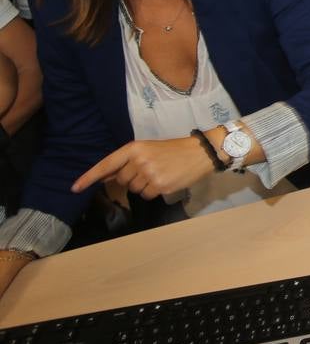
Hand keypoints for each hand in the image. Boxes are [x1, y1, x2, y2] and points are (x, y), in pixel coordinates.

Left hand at [72, 136, 216, 200]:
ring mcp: (150, 174)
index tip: (75, 188)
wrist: (200, 152)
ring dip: (143, 185)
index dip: (89, 177)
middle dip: (130, 178)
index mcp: (134, 148)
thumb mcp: (148, 149)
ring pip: (133, 189)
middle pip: (121, 180)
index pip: (106, 164)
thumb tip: (105, 178)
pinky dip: (153, 191)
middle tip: (148, 170)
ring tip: (159, 174)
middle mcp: (139, 160)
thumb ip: (126, 162)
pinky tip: (165, 181)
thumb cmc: (173, 150)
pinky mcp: (160, 186)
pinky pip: (146, 195)